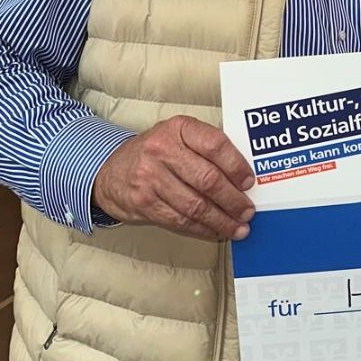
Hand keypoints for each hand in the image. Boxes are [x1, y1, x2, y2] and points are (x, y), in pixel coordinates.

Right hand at [93, 116, 255, 240]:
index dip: (237, 166)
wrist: (111, 170)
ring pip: (195, 205)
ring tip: (238, 227)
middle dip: (233, 201)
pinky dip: (202, 229)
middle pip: (208, 179)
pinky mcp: (143, 203)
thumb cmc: (156, 153)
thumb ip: (207, 148)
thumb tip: (243, 177)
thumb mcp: (179, 136)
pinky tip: (216, 232)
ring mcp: (150, 177)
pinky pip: (180, 221)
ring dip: (222, 221)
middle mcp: (162, 150)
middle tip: (247, 212)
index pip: (215, 145)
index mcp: (178, 128)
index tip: (249, 182)